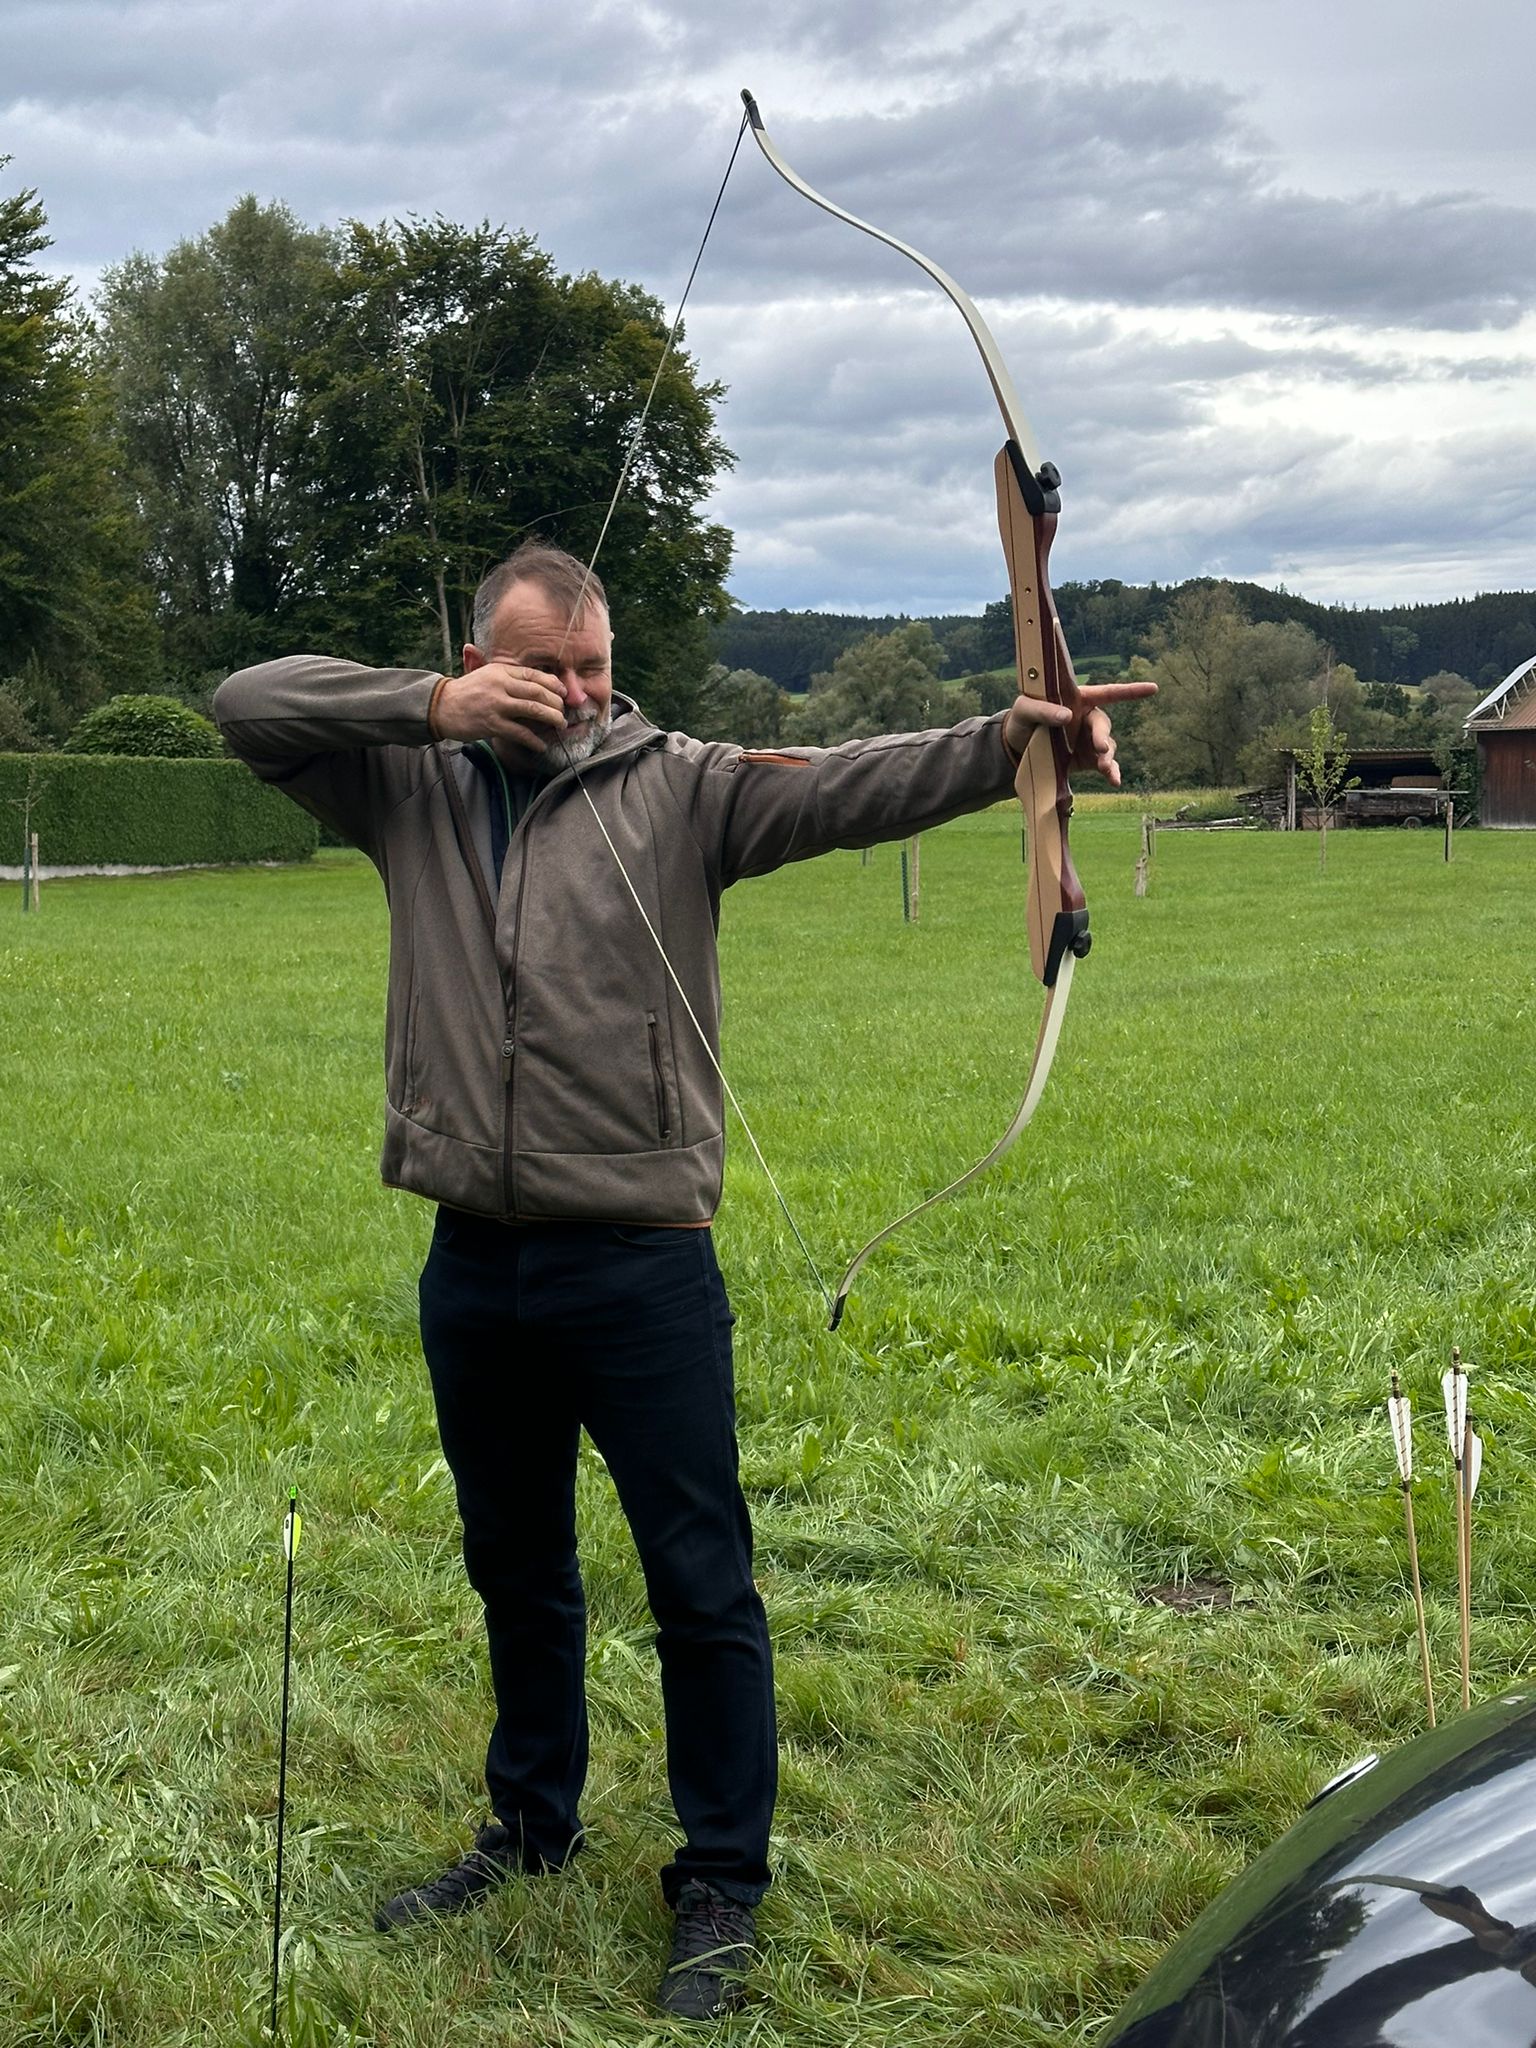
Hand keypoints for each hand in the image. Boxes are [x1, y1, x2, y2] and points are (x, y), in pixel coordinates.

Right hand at [433, 662, 569, 752]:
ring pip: (533, 709)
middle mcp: (501, 685)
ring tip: (560, 726)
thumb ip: (509, 677)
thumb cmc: (467, 692)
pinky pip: (520, 732)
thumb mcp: (487, 675)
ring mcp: (497, 705)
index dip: (553, 684)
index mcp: (501, 670)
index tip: (563, 693)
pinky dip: (534, 740)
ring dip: (552, 719)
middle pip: (538, 691)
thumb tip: (537, 684)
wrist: (441, 706)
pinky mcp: (492, 724)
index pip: (534, 674)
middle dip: (556, 703)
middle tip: (563, 713)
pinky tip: (541, 745)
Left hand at [1002, 676, 1157, 789]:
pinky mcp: (1086, 760)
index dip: (1130, 691)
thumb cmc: (1021, 720)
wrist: (1014, 748)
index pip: (1107, 693)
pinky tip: (1115, 781)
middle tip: (1099, 748)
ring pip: (1107, 747)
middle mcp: (1087, 718)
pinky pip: (1104, 766)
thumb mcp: (1024, 709)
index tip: (1153, 689)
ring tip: (1105, 768)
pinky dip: (1111, 773)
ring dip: (1107, 757)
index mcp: (1077, 699)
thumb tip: (1067, 716)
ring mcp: (1088, 740)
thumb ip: (1043, 710)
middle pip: (1103, 725)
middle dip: (1103, 736)